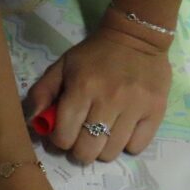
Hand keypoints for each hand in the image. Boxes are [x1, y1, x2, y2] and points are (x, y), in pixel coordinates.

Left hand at [24, 23, 171, 163]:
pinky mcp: (156, 111)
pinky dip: (127, 144)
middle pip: (87, 150)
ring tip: (102, 134)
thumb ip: (41, 93)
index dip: (60, 140)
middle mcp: (110, 99)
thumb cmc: (93, 55)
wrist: (137, 37)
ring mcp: (136, 106)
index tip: (63, 132)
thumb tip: (32, 122)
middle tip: (82, 138)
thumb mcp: (61, 67)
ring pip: (111, 153)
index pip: (64, 136)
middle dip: (79, 150)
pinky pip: (137, 147)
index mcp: (83, 88)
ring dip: (102, 149)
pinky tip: (122, 130)